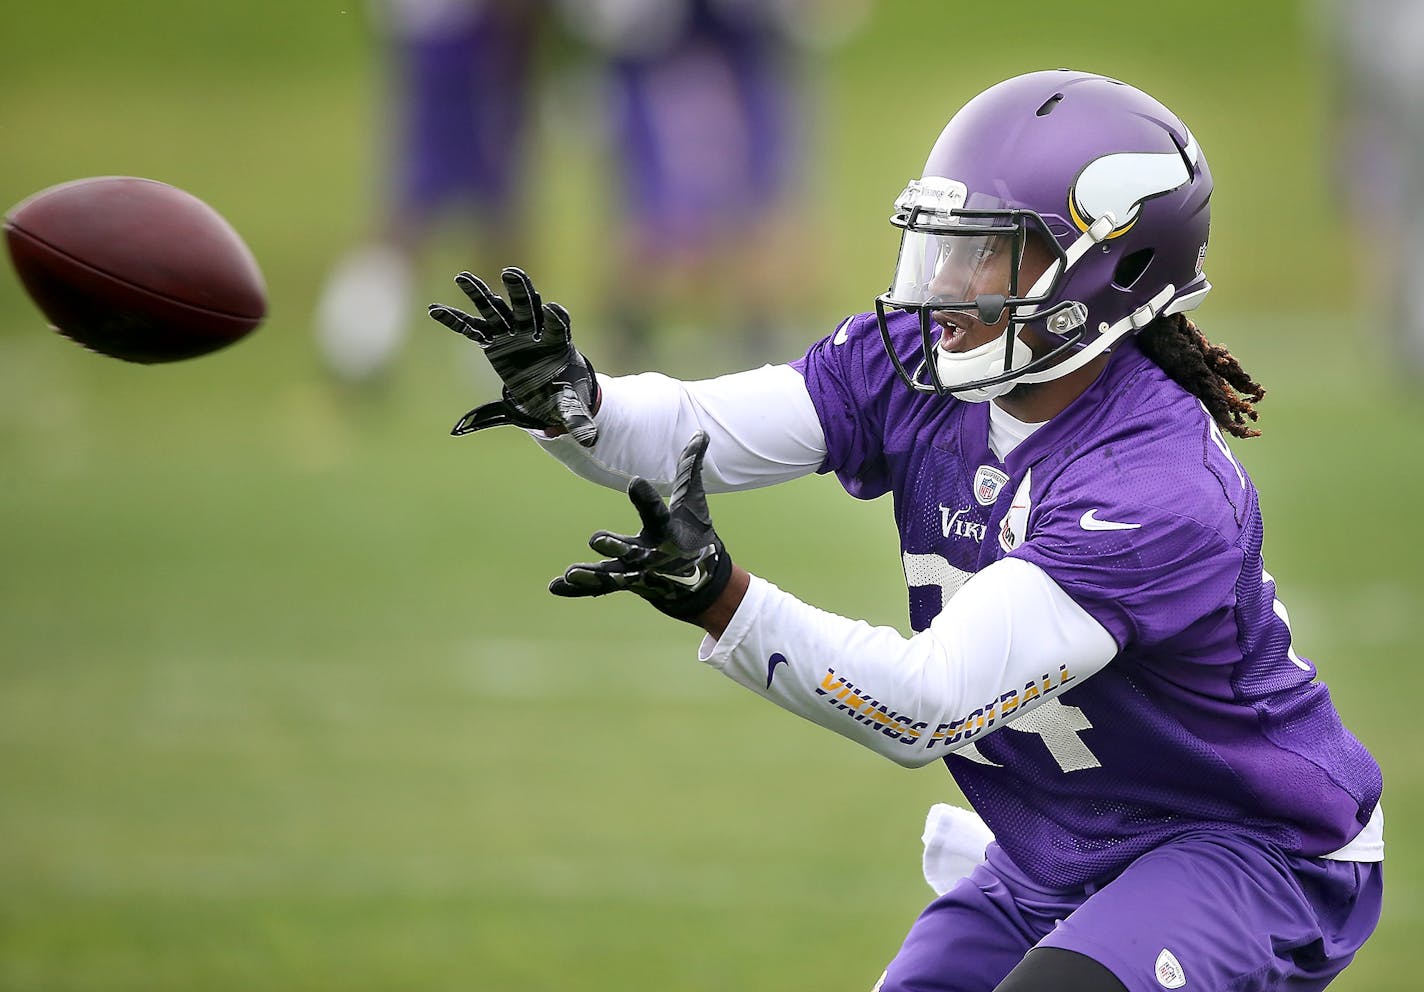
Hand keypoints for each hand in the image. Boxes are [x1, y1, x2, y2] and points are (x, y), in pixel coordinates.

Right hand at [428, 266, 598, 445]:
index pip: (557, 326)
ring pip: (496, 311)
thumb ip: (577, 420)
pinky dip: (456, 320)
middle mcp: (533, 333)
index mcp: (557, 344)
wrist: (551, 392)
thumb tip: (589, 440)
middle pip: (527, 308)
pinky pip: (473, 329)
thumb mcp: (569, 408)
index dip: (555, 318)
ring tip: (463, 278)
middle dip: (520, 292)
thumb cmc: (563, 395)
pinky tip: (435, 310)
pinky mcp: (494, 342)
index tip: (552, 309)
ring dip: (481, 294)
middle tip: (512, 273)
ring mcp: (512, 335)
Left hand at [550, 431, 732, 621]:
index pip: (656, 512)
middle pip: (631, 550)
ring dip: (591, 574)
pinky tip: (556, 586)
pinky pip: (600, 587)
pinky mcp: (624, 584)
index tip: (635, 482)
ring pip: (612, 574)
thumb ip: (690, 469)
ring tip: (570, 573)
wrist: (701, 584)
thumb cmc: (694, 535)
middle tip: (595, 539)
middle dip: (615, 546)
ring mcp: (637, 573)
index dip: (646, 498)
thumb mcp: (694, 504)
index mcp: (668, 532)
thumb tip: (701, 433)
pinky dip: (578, 589)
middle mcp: (651, 554)